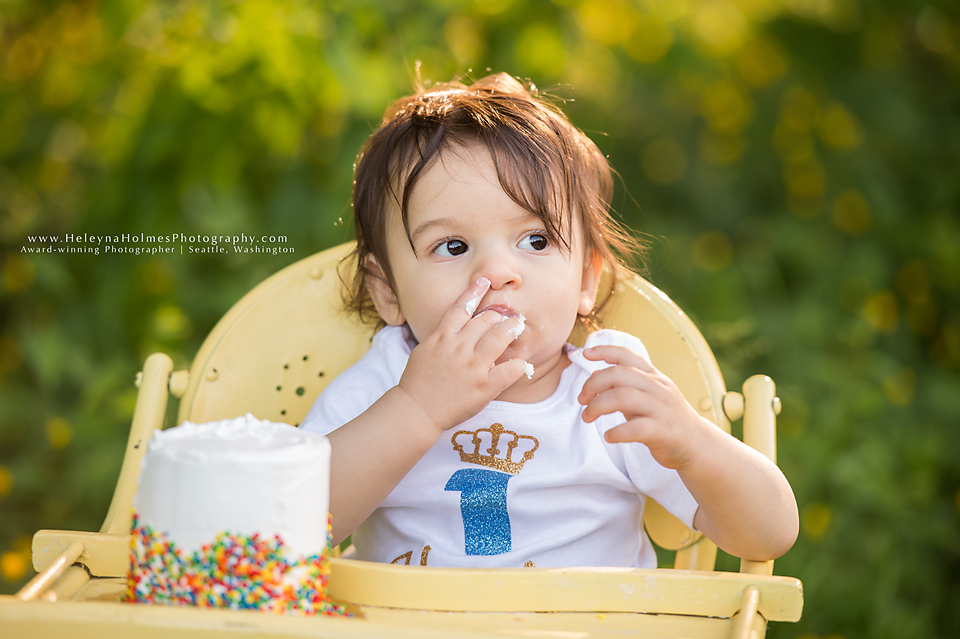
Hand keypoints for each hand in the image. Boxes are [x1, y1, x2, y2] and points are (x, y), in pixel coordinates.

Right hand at [398, 277, 528, 432]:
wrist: (416, 410)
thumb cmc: (418, 381)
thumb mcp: (425, 350)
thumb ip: (443, 337)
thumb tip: (458, 326)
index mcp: (442, 337)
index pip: (461, 307)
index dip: (474, 292)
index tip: (485, 281)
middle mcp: (459, 347)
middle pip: (486, 320)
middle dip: (498, 316)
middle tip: (506, 318)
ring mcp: (473, 366)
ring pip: (500, 337)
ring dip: (511, 329)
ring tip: (517, 327)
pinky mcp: (484, 386)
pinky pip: (509, 370)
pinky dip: (519, 365)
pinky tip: (523, 364)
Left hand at [577, 344, 710, 469]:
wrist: (697, 445)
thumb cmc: (665, 419)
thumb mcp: (648, 396)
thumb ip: (626, 385)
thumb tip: (596, 375)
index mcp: (654, 377)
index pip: (628, 356)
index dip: (605, 351)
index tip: (585, 353)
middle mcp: (658, 389)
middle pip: (619, 375)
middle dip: (594, 384)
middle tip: (581, 400)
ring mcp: (662, 410)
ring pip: (624, 397)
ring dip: (598, 406)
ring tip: (587, 417)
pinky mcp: (664, 432)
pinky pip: (636, 428)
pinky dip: (617, 432)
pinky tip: (608, 436)